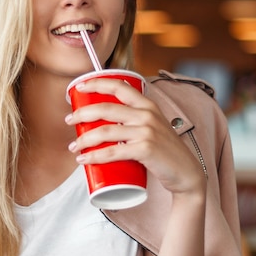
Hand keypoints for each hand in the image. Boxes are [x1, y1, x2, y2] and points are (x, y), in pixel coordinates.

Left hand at [65, 77, 205, 195]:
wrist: (185, 173)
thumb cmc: (164, 151)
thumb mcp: (153, 127)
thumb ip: (135, 119)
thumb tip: (105, 119)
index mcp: (147, 105)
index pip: (119, 85)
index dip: (96, 83)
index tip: (78, 88)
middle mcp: (147, 114)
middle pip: (106, 108)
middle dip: (82, 114)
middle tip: (69, 121)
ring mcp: (147, 132)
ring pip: (105, 131)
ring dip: (84, 139)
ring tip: (74, 146)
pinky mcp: (145, 149)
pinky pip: (113, 151)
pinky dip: (95, 156)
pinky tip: (84, 159)